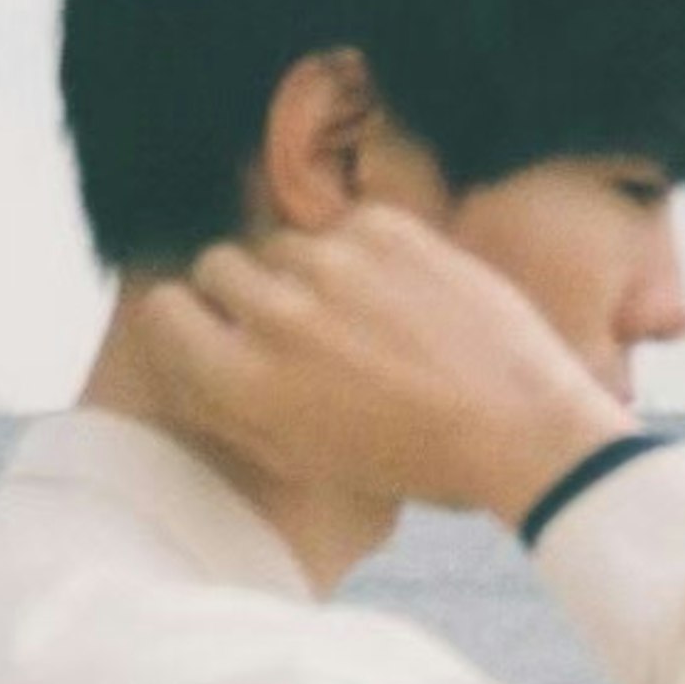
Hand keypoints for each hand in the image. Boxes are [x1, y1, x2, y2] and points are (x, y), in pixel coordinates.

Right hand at [132, 206, 638, 525]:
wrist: (521, 427)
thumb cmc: (413, 459)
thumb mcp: (304, 455)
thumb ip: (233, 403)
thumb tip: (186, 354)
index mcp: (246, 383)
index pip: (163, 307)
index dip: (188, 316)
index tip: (215, 327)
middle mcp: (276, 316)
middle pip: (218, 264)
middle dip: (245, 290)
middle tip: (294, 322)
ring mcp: (331, 264)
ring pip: (283, 243)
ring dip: (305, 270)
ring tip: (361, 316)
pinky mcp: (383, 229)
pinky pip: (341, 223)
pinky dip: (361, 252)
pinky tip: (401, 296)